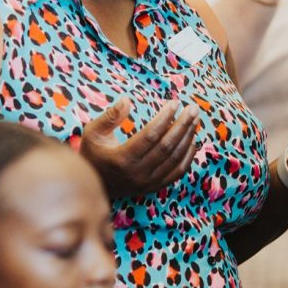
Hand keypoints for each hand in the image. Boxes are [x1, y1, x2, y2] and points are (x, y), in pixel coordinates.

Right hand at [80, 97, 198, 198]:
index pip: (151, 135)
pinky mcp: (154, 187)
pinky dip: (188, 156)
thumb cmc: (93, 155)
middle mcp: (137, 173)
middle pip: (167, 146)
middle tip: (193, 108)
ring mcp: (148, 182)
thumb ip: (109, 116)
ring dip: (188, 138)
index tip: (175, 103)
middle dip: (183, 125)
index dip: (165, 118)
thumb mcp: (92, 133)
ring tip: (195, 120)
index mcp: (122, 158)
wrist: (94, 186)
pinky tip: (192, 140)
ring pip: (175, 159)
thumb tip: (127, 100)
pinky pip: (178, 172)